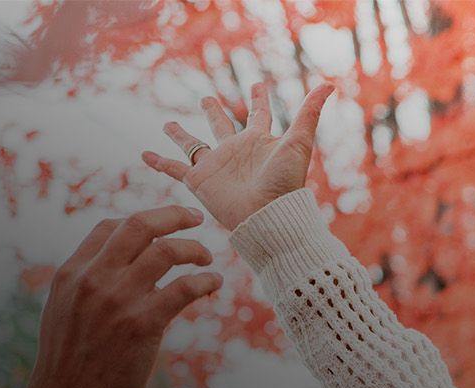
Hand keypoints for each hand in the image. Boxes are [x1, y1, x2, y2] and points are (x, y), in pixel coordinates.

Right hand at [22, 205, 220, 387]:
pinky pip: (183, 288)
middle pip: (138, 225)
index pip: (108, 227)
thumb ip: (83, 287)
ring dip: (194, 249)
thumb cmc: (67, 367)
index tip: (161, 228)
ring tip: (206, 258)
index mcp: (71, 273)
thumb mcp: (61, 314)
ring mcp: (118, 299)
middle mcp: (93, 279)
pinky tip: (213, 284)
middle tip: (195, 217)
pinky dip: (205, 281)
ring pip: (166, 251)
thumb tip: (109, 270)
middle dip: (172, 215)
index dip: (140, 222)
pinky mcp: (142, 324)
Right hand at [144, 79, 336, 231]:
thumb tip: (329, 85)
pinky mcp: (199, 180)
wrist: (267, 215)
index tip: (257, 84)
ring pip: (193, 145)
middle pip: (221, 126)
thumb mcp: (299, 142)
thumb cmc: (286, 182)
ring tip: (167, 124)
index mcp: (259, 142)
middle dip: (214, 112)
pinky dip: (159, 162)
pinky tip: (145, 155)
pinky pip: (174, 168)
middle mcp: (236, 151)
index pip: (258, 114)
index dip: (259, 99)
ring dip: (180, 135)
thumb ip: (310, 112)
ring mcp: (215, 166)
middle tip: (207, 99)